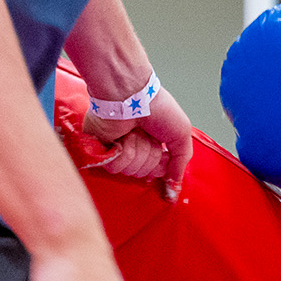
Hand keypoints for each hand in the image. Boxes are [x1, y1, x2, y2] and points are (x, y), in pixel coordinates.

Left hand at [82, 86, 193, 200]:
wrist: (131, 95)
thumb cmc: (157, 108)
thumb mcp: (181, 134)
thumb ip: (181, 162)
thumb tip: (175, 185)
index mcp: (151, 143)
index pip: (156, 169)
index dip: (160, 165)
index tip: (163, 154)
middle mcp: (134, 147)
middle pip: (143, 171)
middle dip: (148, 155)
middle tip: (148, 136)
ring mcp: (115, 149)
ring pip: (128, 170)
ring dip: (135, 151)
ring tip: (134, 133)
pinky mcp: (99, 151)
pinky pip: (114, 167)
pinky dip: (121, 152)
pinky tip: (122, 137)